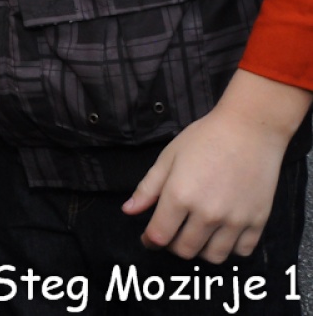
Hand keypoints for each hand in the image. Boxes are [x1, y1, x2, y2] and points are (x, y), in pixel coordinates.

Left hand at [122, 70, 310, 261]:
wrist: (250, 130)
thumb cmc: (205, 139)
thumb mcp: (168, 158)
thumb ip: (148, 188)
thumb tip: (128, 210)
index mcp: (180, 196)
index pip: (159, 236)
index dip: (150, 241)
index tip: (148, 238)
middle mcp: (207, 213)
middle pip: (184, 250)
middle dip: (172, 245)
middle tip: (172, 233)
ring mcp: (234, 220)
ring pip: (213, 256)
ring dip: (200, 250)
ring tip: (196, 235)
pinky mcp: (257, 221)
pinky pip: (242, 251)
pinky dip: (230, 249)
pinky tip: (222, 234)